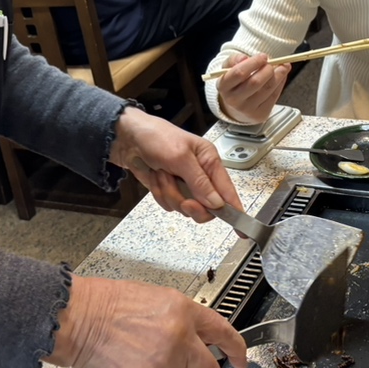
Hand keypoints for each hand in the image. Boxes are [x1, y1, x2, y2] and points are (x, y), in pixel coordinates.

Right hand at [48, 274, 246, 367]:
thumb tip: (201, 342)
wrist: (80, 319)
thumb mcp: (157, 300)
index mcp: (184, 311)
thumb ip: (183, 321)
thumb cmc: (110, 306)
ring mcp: (165, 365)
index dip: (236, 350)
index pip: (223, 333)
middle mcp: (180, 337)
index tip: (239, 360)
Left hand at [109, 104, 242, 222]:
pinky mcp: (169, 189)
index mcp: (209, 161)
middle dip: (191, 205)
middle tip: (184, 200)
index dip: (235, 211)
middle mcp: (200, 174)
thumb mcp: (180, 157)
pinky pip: (169, 205)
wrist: (127, 138)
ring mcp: (184, 184)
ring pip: (184, 207)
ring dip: (170, 194)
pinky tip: (155, 177)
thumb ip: (200, 182)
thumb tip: (217, 204)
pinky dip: (160, 194)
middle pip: (206, 207)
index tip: (241, 230)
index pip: (227, 191)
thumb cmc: (156, 137)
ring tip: (162, 174)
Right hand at [216, 53, 289, 125]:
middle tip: (272, 62)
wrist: (236, 106)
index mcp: (223, 86)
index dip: (254, 63)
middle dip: (267, 69)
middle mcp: (234, 100)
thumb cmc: (234, 82)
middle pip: (255, 82)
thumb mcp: (229, 68)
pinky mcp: (260, 114)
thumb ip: (235, 59)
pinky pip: (274, 96)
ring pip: (268, 89)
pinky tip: (282, 75)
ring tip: (283, 66)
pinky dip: (281, 83)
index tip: (263, 56)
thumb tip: (244, 57)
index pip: (239, 73)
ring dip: (279, 75)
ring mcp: (248, 110)